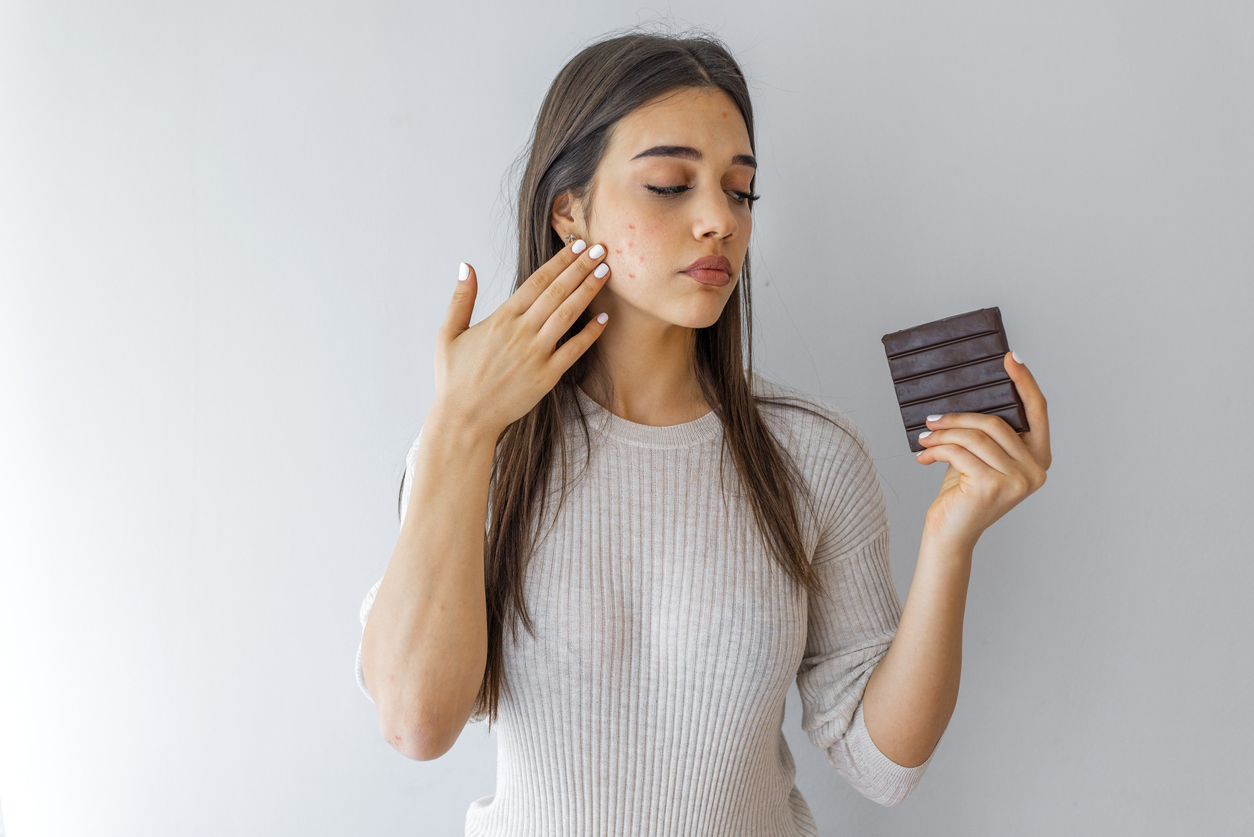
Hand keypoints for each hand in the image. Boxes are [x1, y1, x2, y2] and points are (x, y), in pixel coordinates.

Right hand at [434, 239, 611, 437]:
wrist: (464, 420)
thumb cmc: (454, 379)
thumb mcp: (448, 334)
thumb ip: (461, 299)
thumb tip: (465, 266)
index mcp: (501, 318)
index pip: (537, 281)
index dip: (560, 261)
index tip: (576, 246)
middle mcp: (521, 332)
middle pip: (558, 292)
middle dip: (581, 268)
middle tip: (601, 249)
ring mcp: (536, 354)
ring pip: (568, 315)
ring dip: (589, 291)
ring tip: (605, 272)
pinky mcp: (547, 377)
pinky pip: (574, 350)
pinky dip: (590, 333)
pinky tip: (604, 319)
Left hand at [914, 351, 1051, 548]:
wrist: (950, 533)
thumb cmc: (964, 493)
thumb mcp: (980, 456)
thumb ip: (986, 433)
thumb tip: (967, 398)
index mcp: (1039, 457)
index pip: (1038, 410)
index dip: (1025, 381)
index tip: (1010, 357)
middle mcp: (1036, 469)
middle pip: (996, 423)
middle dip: (959, 418)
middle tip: (931, 419)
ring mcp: (1018, 479)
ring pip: (975, 437)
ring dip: (944, 434)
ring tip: (924, 437)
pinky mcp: (994, 486)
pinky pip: (960, 453)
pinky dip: (937, 449)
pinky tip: (923, 454)